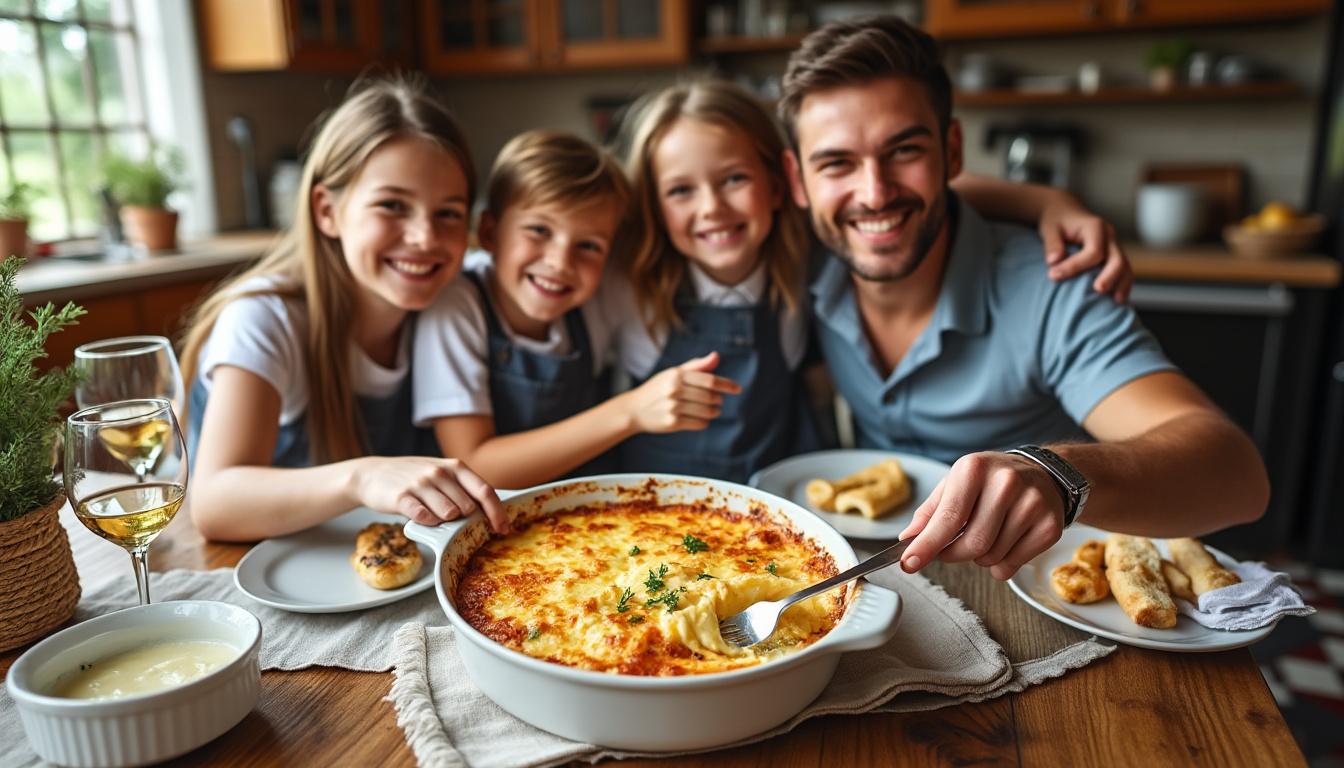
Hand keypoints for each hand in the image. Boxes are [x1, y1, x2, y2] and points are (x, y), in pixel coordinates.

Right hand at [350, 456, 509, 533]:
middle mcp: (440, 473)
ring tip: (431, 514)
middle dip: (464, 519)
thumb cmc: (414, 478)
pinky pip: (425, 517)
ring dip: (443, 521)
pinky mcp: (403, 497)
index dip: (497, 512)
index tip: (504, 529)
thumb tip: (491, 511)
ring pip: (449, 514)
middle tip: (448, 518)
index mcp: (455, 467)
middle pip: (468, 507)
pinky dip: (427, 522)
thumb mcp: (442, 475)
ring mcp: (421, 483)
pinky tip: (420, 516)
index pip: (485, 491)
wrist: (372, 474)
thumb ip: (464, 489)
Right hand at [624, 351, 741, 433]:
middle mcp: (675, 390)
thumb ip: (696, 365)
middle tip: (718, 400)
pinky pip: (699, 423)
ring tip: (713, 410)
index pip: (709, 380)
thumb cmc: (658, 389)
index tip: (738, 389)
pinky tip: (701, 418)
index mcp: (677, 375)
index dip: (726, 385)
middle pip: (710, 396)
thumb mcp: (674, 373)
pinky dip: (704, 422)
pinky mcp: (672, 423)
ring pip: (707, 411)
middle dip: (718, 399)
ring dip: (714, 411)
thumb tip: (716, 356)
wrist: (634, 409)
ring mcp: (673, 407)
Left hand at [896, 452, 1065, 579]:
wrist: (1043, 474)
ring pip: (992, 557)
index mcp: (974, 468)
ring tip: (985, 536)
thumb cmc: (990, 481)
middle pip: (972, 543)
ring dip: (979, 558)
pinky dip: (1000, 565)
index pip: (948, 518)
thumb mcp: (956, 484)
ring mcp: (1032, 504)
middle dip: (954, 555)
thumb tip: (907, 539)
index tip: (909, 563)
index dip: (926, 545)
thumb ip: (930, 513)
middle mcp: (1006, 482)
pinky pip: (1013, 564)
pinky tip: (1005, 543)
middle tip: (950, 550)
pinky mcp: (1050, 526)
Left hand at [1039, 193, 1132, 302]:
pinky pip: (1124, 272)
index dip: (1075, 266)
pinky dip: (1122, 285)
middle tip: (1098, 290)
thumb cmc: (1057, 221)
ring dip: (1122, 284)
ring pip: (1126, 267)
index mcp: (1095, 226)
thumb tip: (1053, 262)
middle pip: (1117, 259)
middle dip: (1110, 276)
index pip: (1093, 250)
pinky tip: (1116, 301)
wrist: (1066, 213)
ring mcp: (1114, 246)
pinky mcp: (1114, 256)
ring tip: (1116, 302)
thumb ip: (1052, 243)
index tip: (1053, 276)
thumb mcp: (1049, 228)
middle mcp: (1109, 236)